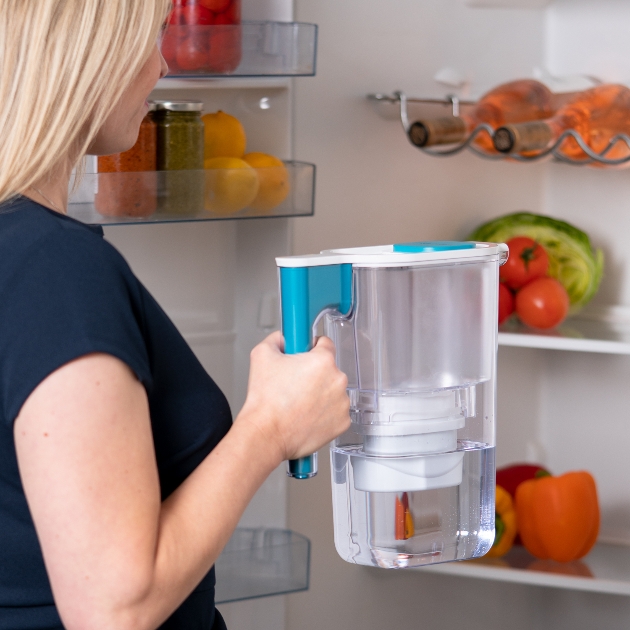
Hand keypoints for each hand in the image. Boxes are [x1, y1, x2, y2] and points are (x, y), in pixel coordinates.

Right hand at [237, 331, 350, 463]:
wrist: (267, 434)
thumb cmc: (266, 400)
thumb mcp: (261, 355)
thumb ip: (276, 339)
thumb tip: (282, 338)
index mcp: (323, 361)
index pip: (325, 343)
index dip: (312, 347)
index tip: (306, 354)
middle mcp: (338, 380)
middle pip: (329, 369)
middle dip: (315, 374)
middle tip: (295, 384)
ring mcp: (342, 403)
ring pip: (333, 391)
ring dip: (321, 394)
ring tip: (299, 403)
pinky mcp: (342, 423)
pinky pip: (336, 412)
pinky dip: (325, 414)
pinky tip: (307, 416)